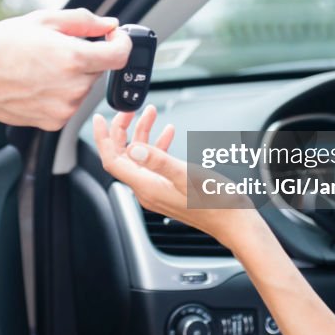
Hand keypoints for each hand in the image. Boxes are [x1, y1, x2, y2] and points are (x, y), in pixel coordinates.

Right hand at [0, 8, 131, 129]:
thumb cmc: (0, 47)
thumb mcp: (42, 20)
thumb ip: (83, 21)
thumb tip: (108, 24)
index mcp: (74, 59)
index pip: (120, 54)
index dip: (120, 41)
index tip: (113, 36)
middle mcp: (74, 87)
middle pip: (100, 69)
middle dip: (87, 56)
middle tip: (57, 48)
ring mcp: (65, 108)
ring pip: (84, 87)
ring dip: (73, 75)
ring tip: (42, 66)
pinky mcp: (55, 122)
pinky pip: (69, 103)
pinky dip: (61, 92)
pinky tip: (38, 83)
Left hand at [93, 105, 260, 250]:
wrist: (234, 223)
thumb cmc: (215, 203)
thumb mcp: (186, 176)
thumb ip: (159, 161)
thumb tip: (134, 148)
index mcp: (146, 187)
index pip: (112, 160)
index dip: (103, 138)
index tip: (100, 119)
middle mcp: (147, 190)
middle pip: (123, 156)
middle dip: (123, 130)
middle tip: (130, 111)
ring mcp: (158, 189)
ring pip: (140, 157)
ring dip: (143, 133)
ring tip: (151, 114)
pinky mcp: (169, 188)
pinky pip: (155, 163)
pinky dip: (158, 145)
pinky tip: (169, 133)